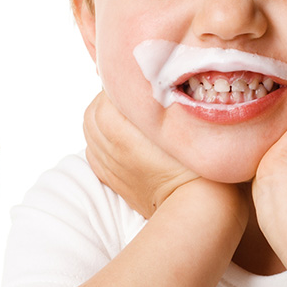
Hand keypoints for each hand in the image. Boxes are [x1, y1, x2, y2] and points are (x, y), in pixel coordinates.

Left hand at [83, 91, 219, 218]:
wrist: (196, 206)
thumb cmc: (196, 165)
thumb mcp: (180, 124)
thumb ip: (156, 101)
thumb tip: (146, 81)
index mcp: (122, 132)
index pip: (109, 94)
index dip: (125, 82)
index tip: (141, 80)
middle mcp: (110, 148)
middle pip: (94, 110)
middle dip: (109, 98)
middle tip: (133, 93)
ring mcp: (109, 165)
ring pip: (90, 129)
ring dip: (102, 116)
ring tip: (125, 111)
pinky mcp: (111, 178)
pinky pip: (93, 150)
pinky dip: (99, 137)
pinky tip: (116, 135)